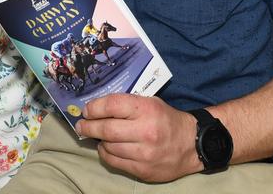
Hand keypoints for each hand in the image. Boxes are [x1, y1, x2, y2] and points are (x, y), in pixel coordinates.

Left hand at [76, 94, 200, 182]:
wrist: (191, 144)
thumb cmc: (166, 119)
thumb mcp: (150, 102)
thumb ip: (126, 104)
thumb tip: (97, 108)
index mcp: (146, 110)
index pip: (112, 106)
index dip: (94, 107)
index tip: (86, 110)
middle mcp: (145, 131)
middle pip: (106, 129)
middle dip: (88, 126)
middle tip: (81, 125)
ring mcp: (144, 154)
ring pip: (109, 147)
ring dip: (99, 141)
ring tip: (98, 136)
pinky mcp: (143, 170)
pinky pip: (115, 162)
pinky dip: (106, 154)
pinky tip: (108, 148)